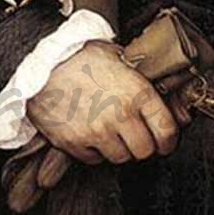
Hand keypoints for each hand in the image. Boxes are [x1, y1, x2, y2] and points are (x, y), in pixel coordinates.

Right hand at [27, 40, 179, 165]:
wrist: (43, 62)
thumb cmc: (82, 55)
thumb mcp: (120, 57)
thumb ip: (141, 80)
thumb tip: (161, 94)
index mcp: (137, 92)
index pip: (167, 131)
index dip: (169, 140)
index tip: (166, 141)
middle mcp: (120, 115)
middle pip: (145, 151)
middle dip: (143, 144)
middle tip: (137, 134)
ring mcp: (97, 132)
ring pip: (121, 158)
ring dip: (119, 148)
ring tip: (111, 129)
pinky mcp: (75, 144)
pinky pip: (95, 159)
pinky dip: (95, 150)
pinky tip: (90, 130)